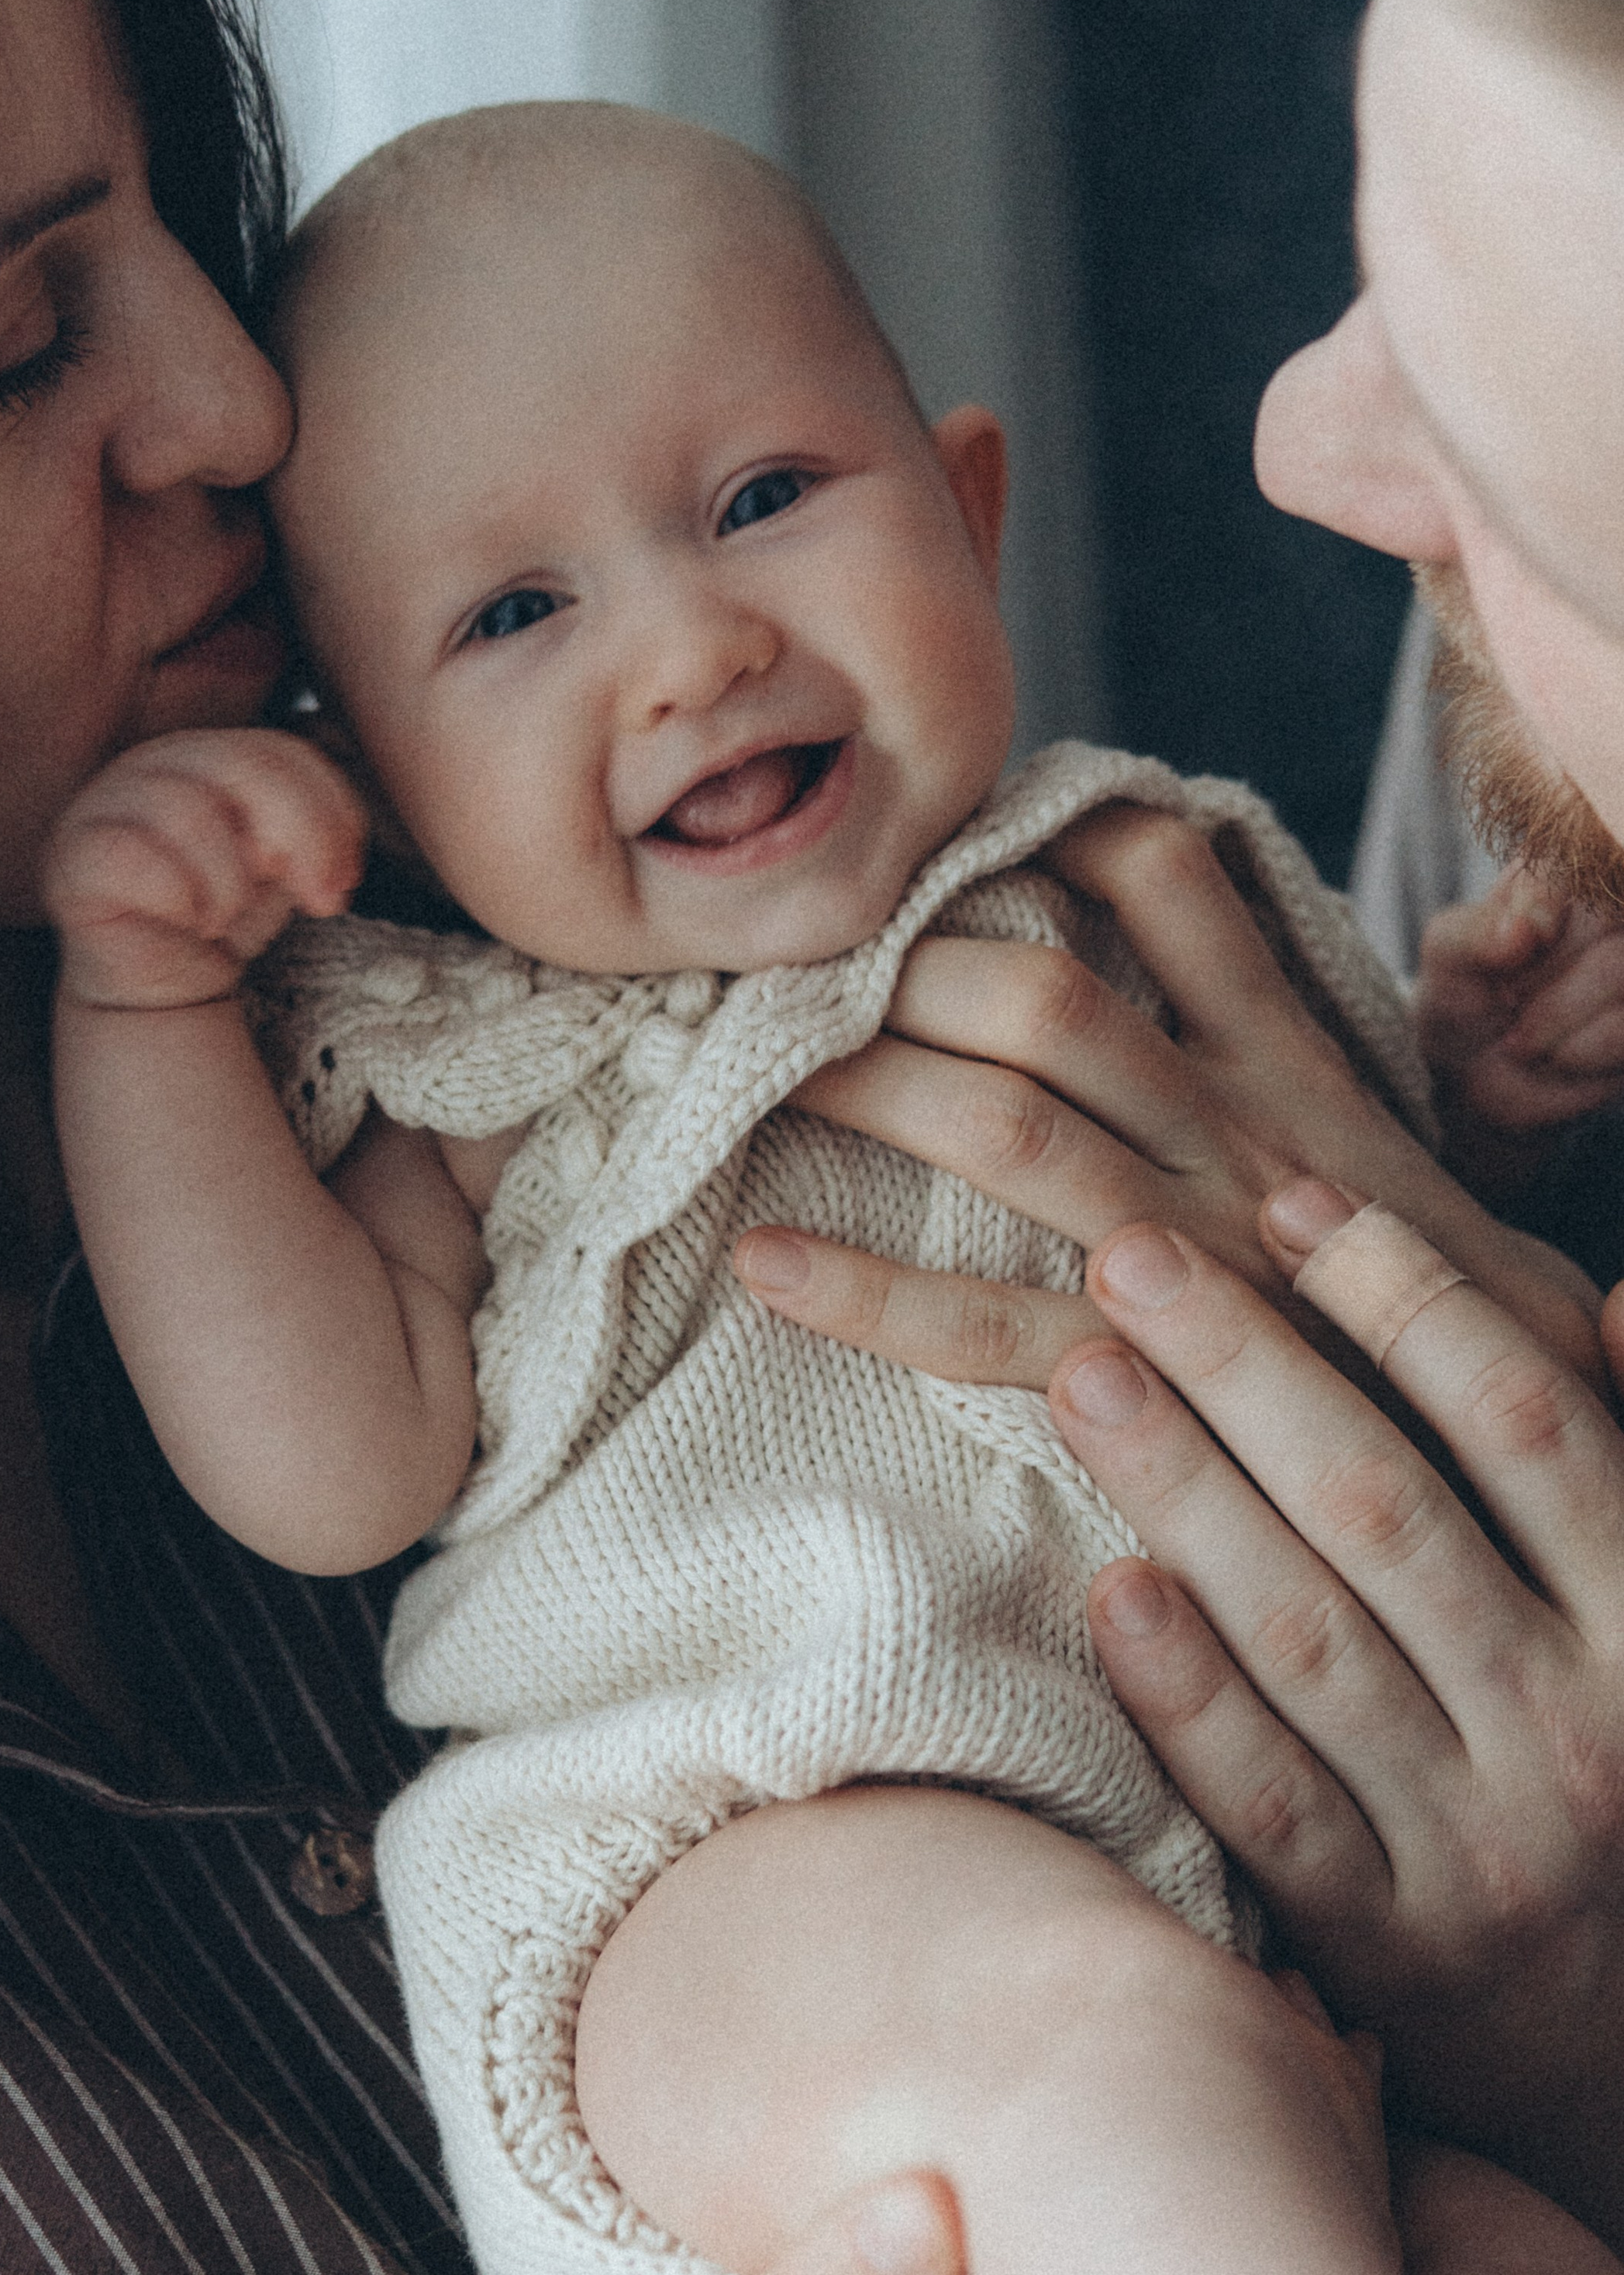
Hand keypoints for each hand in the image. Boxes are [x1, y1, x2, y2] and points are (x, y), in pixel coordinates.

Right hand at [43, 727, 365, 1010]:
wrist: (157, 983)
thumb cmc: (221, 914)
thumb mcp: (284, 867)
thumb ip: (308, 832)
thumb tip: (333, 847)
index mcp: (207, 754)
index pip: (282, 750)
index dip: (330, 810)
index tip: (348, 878)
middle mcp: (153, 764)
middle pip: (244, 767)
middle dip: (301, 839)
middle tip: (322, 903)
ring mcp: (103, 804)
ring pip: (190, 813)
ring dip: (231, 884)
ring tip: (227, 919)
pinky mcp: (71, 858)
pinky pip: (131, 858)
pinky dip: (178, 898)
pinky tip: (189, 922)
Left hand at [735, 802, 1602, 1388]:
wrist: (1532, 1453)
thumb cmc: (1431, 1297)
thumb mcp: (1382, 1127)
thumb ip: (1281, 1024)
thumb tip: (1161, 901)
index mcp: (1285, 1060)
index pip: (1167, 883)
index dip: (1039, 828)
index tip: (931, 820)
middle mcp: (1234, 1132)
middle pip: (1045, 998)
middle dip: (900, 966)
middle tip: (779, 961)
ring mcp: (1191, 1255)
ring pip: (1006, 1128)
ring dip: (862, 1086)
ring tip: (743, 1069)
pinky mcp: (1152, 1378)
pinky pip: (984, 1325)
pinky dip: (863, 1293)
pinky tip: (763, 1262)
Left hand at [1045, 1182, 1623, 2246]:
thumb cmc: (1616, 1767)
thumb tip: (1614, 1302)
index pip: (1528, 1423)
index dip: (1408, 1298)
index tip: (1293, 1202)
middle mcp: (1581, 1726)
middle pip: (1387, 1508)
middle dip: (1250, 1367)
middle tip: (1127, 1255)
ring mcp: (1480, 1842)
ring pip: (1310, 1636)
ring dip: (1187, 1491)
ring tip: (1081, 1372)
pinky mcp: (1383, 1942)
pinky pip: (1268, 1801)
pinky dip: (1189, 1692)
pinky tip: (1109, 1585)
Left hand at [1417, 868, 1623, 1197]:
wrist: (1477, 1078)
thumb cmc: (1464, 998)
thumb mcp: (1447, 957)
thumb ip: (1474, 931)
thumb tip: (1525, 929)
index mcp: (1567, 875)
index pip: (1580, 857)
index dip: (1546, 901)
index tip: (1513, 944)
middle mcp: (1612, 915)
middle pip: (1606, 916)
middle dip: (1542, 972)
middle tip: (1504, 998)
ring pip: (1620, 968)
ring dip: (1557, 1014)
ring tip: (1520, 1036)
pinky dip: (1582, 1048)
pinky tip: (1557, 1056)